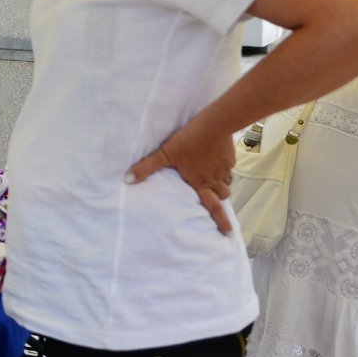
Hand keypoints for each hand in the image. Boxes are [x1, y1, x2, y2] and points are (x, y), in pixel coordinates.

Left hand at [128, 119, 234, 233]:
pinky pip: (228, 166)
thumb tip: (128, 180)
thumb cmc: (188, 140)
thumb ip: (147, 167)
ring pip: (227, 182)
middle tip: (218, 201)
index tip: (227, 232)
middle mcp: (214, 178)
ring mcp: (224, 168)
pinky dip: (223, 166)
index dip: (221, 220)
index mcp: (200, 182)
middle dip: (220, 200)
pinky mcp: (230, 156)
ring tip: (215, 180)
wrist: (214, 125)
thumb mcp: (164, 153)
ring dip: (222, 184)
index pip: (212, 206)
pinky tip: (216, 159)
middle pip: (223, 196)